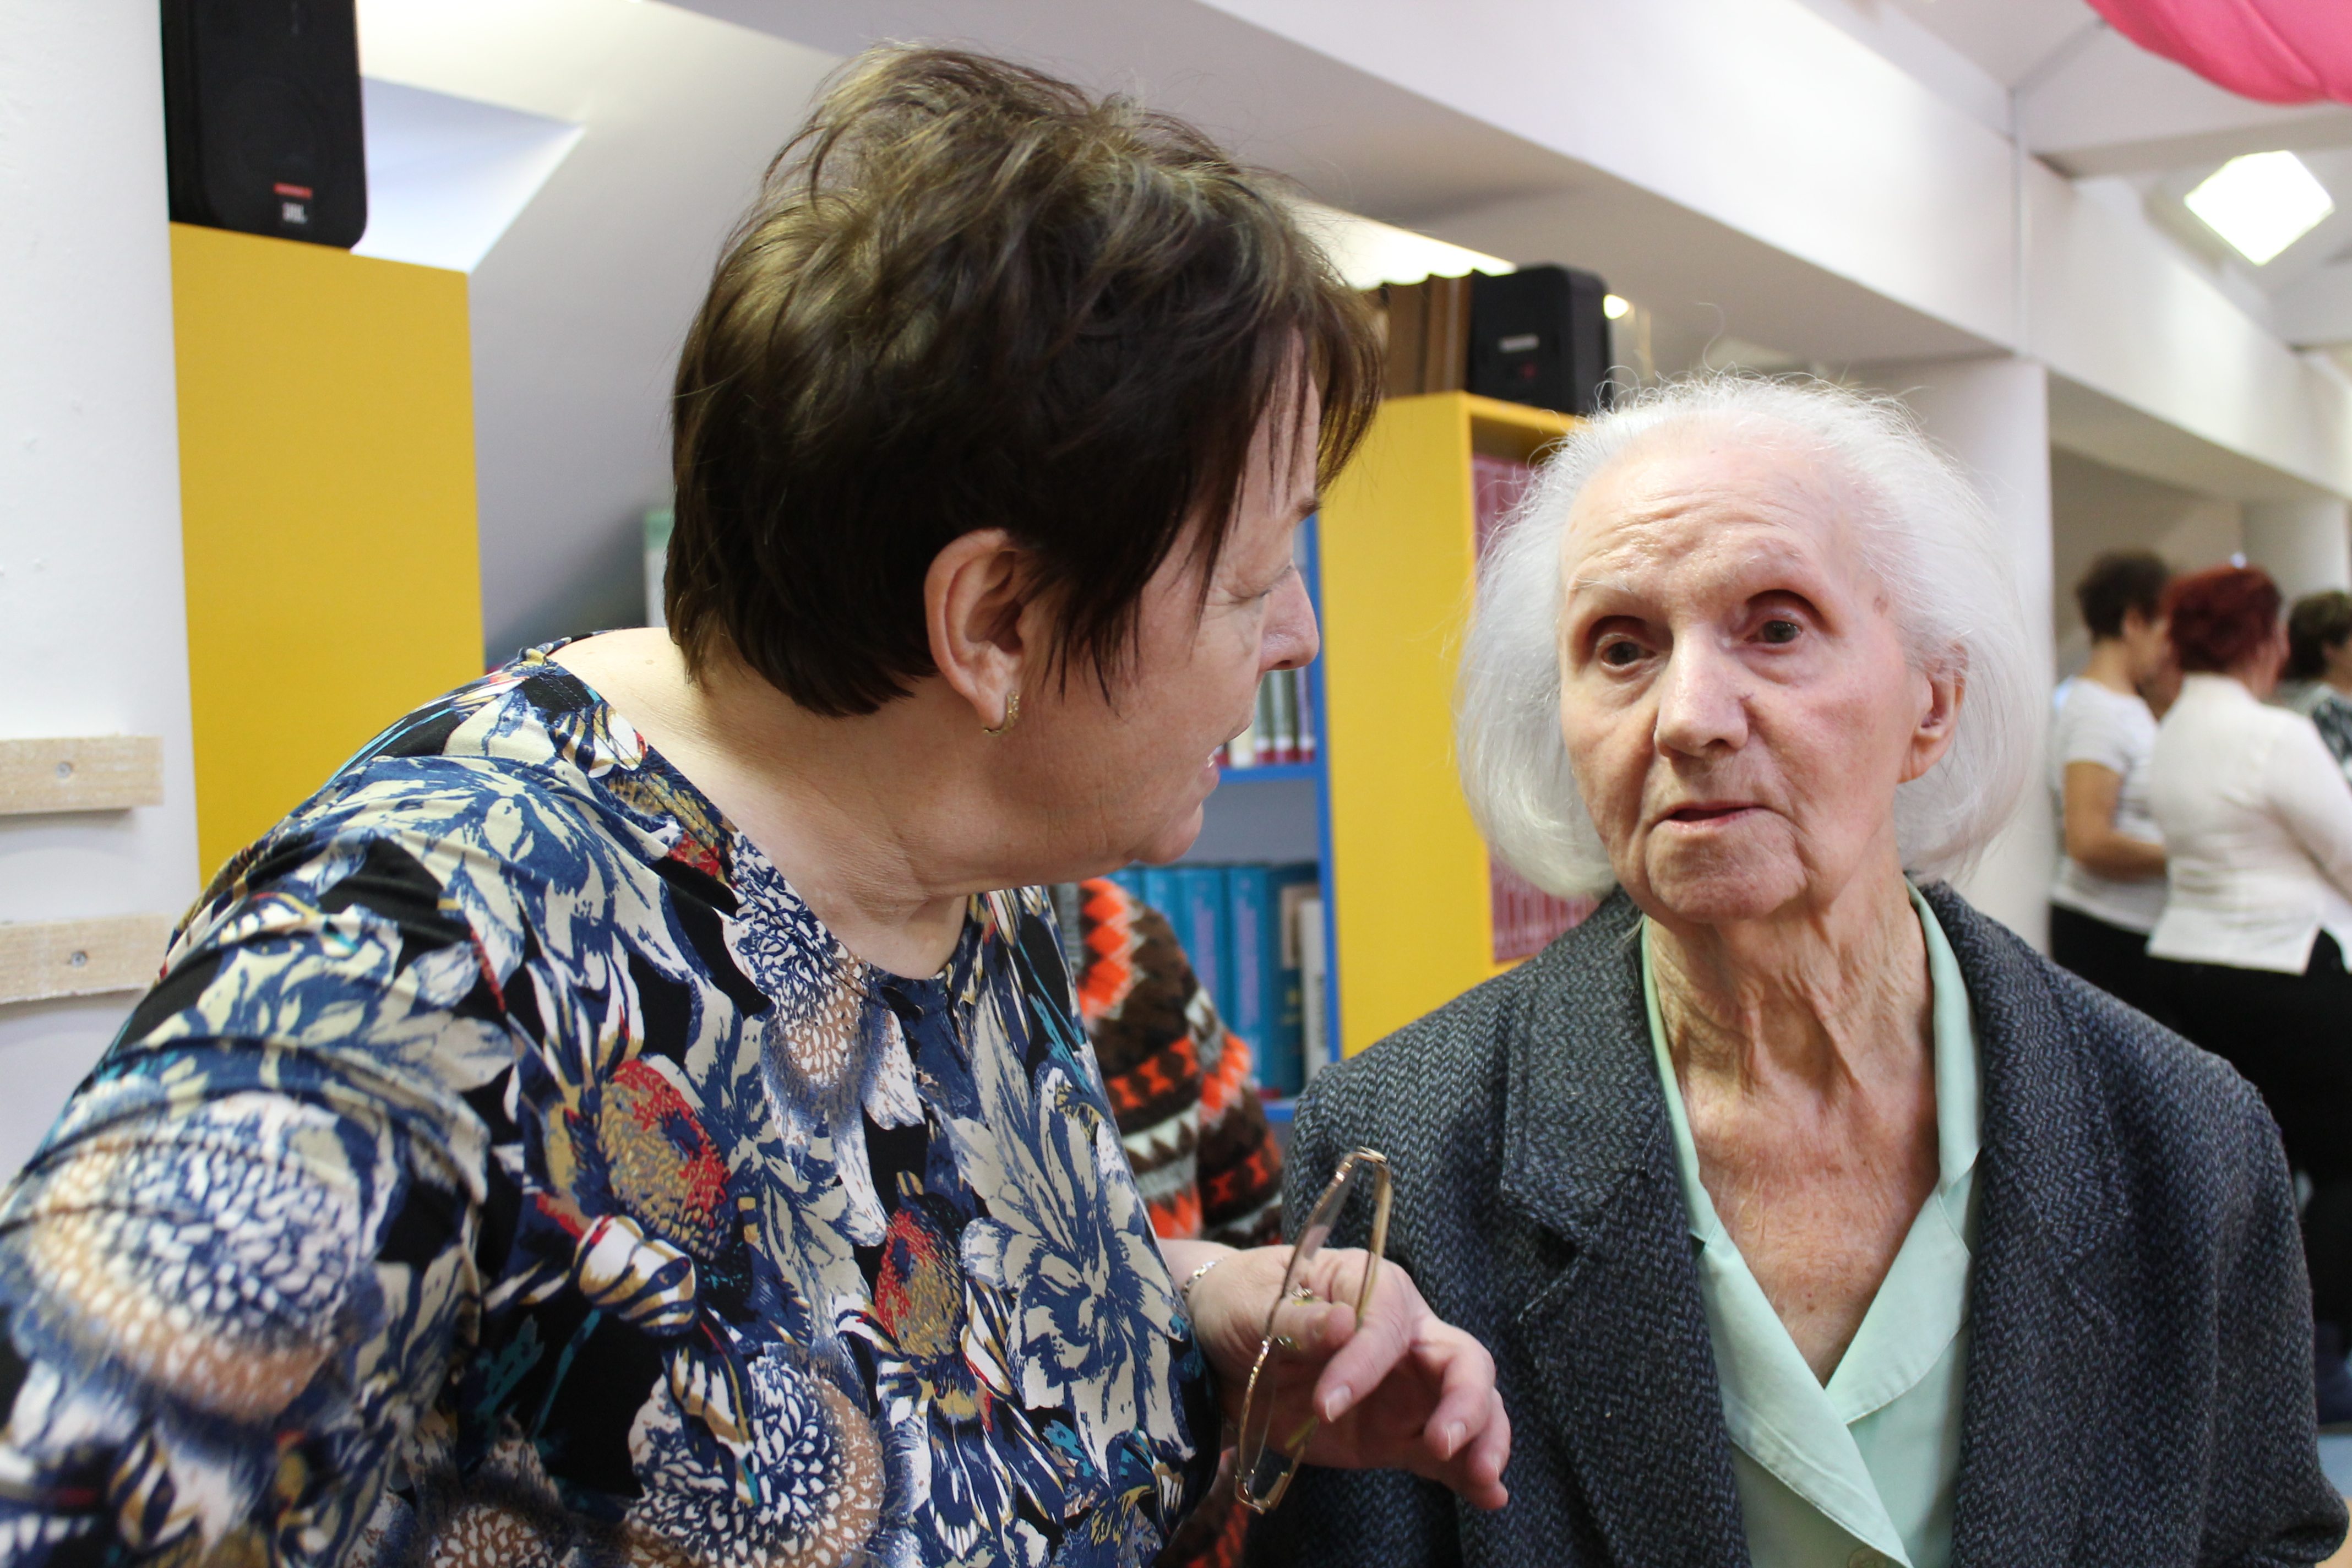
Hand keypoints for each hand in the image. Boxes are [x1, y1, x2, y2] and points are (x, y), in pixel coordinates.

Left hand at [1185, 1245, 1509, 1510]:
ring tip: (1483, 1478)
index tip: (1326, 1402)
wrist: (1219, 1348)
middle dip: (1466, 1402)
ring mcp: (1406, 1390)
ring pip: (1470, 1407)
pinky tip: (1490, 1498)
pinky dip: (1466, 1476)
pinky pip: (1441, 1456)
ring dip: (1483, 1439)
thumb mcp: (1253, 1303)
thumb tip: (1344, 1324)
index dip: (1366, 1364)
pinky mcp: (1395, 1435)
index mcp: (1373, 1289)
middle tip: (1444, 1443)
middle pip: (1463, 1362)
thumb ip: (1297, 1319)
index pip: (1390, 1326)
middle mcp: (1405, 1337)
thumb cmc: (1241, 1304)